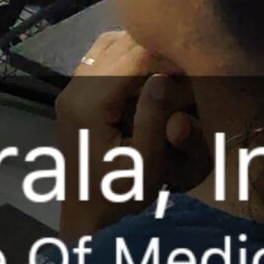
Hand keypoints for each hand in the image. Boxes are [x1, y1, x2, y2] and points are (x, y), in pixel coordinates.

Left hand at [56, 31, 198, 194]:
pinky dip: (125, 59)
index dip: (166, 55)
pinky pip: (100, 61)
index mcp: (89, 104)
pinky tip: (147, 75)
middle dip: (154, 49)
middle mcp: (73, 90)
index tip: (193, 65)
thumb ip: (154, 118)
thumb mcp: (146, 164)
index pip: (133, 57)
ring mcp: (69, 91)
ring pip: (107, 47)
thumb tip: (164, 75)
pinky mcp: (73, 97)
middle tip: (183, 67)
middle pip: (118, 44)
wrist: (87, 218)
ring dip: (139, 50)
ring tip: (168, 69)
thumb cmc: (120, 196)